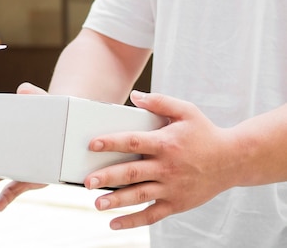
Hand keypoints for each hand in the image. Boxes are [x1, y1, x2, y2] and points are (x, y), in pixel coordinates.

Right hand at [0, 82, 48, 209]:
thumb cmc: (51, 114)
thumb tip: (22, 89)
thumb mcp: (44, 102)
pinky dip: (5, 198)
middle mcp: (10, 150)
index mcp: (8, 132)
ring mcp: (18, 166)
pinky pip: (14, 190)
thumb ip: (34, 95)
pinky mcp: (30, 179)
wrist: (69, 131)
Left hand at [84, 90, 235, 229]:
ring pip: (140, 196)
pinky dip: (133, 221)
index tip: (92, 144)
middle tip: (87, 181)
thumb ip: (159, 101)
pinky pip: (152, 215)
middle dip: (108, 177)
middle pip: (133, 173)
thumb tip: (134, 95)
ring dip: (117, 201)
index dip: (111, 142)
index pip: (133, 142)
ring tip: (96, 203)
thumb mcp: (185, 110)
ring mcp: (172, 188)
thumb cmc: (204, 132)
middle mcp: (167, 167)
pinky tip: (114, 223)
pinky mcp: (177, 203)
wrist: (233, 160)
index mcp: (166, 143)